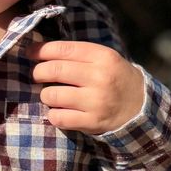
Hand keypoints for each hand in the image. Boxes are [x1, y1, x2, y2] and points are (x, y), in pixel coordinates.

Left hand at [27, 40, 144, 134]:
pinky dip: (53, 114)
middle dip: (38, 72)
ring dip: (46, 95)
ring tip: (52, 95)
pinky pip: (58, 118)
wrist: (140, 107)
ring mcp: (96, 101)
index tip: (30, 52)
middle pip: (53, 70)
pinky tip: (60, 111)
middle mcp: (99, 77)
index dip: (41, 50)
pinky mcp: (92, 122)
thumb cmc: (115, 78)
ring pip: (52, 95)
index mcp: (102, 57)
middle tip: (37, 75)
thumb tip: (40, 50)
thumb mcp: (104, 59)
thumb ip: (77, 54)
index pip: (63, 49)